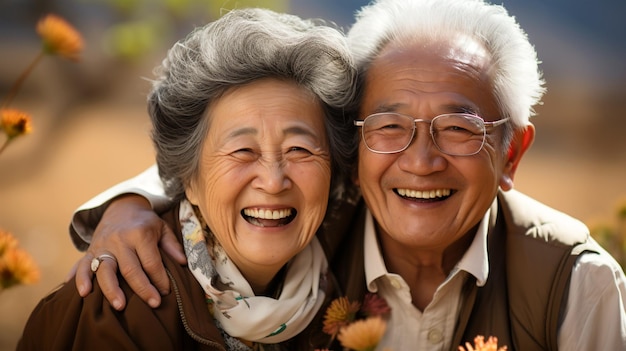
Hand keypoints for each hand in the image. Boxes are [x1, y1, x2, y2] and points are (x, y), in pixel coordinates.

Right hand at [71, 194, 185, 309]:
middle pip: (130, 269)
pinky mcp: (90, 250)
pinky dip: (80, 279)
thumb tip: (183, 263)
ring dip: (111, 289)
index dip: (160, 279)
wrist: (121, 207)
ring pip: (105, 270)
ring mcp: (103, 246)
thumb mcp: (162, 228)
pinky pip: (82, 265)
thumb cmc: (145, 222)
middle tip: (153, 303)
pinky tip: (82, 293)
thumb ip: (172, 245)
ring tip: (119, 306)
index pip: (151, 262)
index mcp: (140, 234)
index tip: (166, 292)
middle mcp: (120, 240)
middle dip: (142, 288)